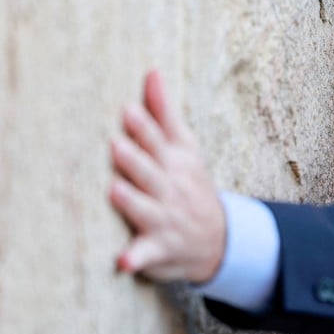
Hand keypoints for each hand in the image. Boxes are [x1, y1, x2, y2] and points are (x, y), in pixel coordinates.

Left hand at [109, 70, 225, 283]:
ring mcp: (165, 219)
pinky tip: (123, 262)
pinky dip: (136, 259)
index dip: (143, 128)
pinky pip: (146, 255)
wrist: (218, 239)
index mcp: (175, 162)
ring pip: (146, 210)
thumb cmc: (189, 183)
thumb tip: (152, 71)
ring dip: (133, 202)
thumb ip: (164, 111)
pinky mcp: (158, 249)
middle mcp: (170, 188)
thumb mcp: (184, 146)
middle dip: (135, 160)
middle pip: (151, 172)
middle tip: (115, 145)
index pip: (159, 142)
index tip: (127, 111)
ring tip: (115, 190)